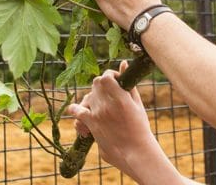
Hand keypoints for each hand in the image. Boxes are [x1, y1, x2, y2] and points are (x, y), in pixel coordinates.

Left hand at [68, 61, 161, 178]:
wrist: (136, 152)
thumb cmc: (140, 128)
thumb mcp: (137, 104)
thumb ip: (128, 84)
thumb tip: (123, 63)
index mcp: (121, 97)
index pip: (106, 76)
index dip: (110, 76)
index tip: (116, 82)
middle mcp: (107, 104)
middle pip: (96, 84)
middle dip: (102, 87)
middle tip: (109, 96)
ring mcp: (98, 114)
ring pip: (87, 96)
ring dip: (92, 98)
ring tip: (99, 106)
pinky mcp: (92, 125)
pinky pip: (77, 112)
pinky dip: (75, 110)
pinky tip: (76, 110)